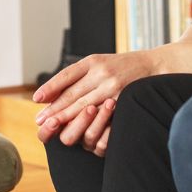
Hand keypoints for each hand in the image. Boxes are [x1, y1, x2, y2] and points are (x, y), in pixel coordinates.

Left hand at [34, 50, 157, 144]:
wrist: (154, 66)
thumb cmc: (122, 66)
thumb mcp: (100, 63)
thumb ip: (78, 75)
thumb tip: (50, 94)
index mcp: (93, 61)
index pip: (67, 75)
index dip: (50, 87)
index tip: (37, 99)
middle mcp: (102, 73)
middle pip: (73, 94)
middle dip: (55, 108)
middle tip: (40, 120)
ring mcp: (113, 87)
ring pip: (85, 106)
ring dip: (67, 118)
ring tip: (53, 126)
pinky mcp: (123, 100)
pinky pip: (102, 115)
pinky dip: (88, 123)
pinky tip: (78, 130)